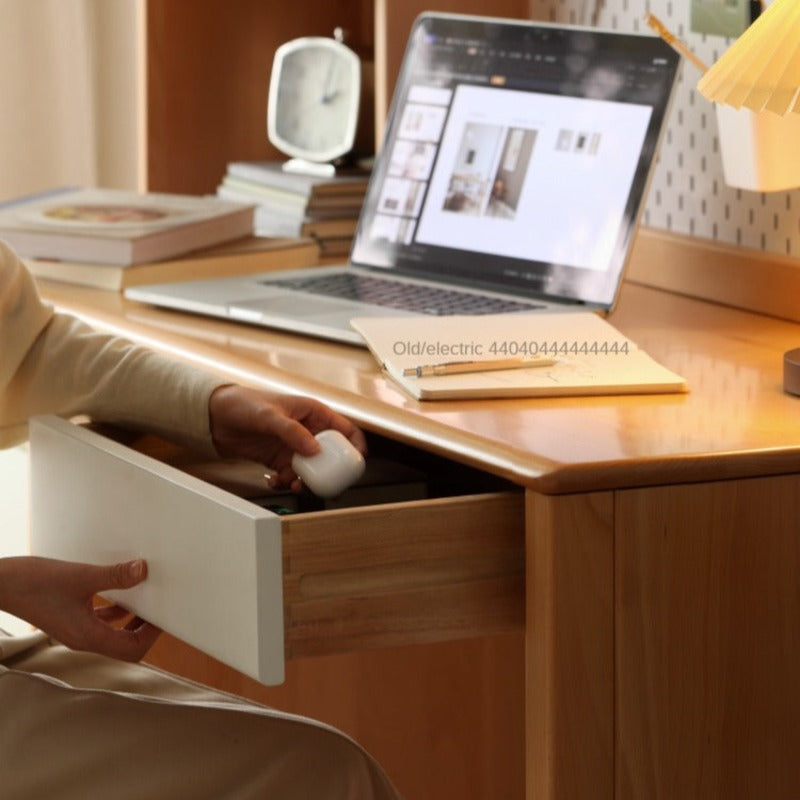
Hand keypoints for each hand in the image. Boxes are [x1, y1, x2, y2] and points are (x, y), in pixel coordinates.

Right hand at [0, 556, 159, 661]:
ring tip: (147, 596)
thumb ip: (114, 575)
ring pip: (114, 633)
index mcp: (87, 637)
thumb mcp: (80, 576)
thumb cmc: (32, 583)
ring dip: (133, 619)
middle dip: (146, 629)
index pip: (132, 650)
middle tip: (160, 606)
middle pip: (126, 646)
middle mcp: (83, 639)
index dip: (152, 635)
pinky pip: (101, 621)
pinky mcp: (70, 618)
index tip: (164, 614)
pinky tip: (121, 591)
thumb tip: (143, 570)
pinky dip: (116, 610)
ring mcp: (76, 630)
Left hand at [208, 385, 366, 490]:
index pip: (345, 429)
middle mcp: (307, 431)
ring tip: (296, 485)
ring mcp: (293, 447)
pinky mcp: (279, 459)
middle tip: (326, 483)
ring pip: (311, 469)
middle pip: (330, 455)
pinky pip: (291, 476)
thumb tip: (315, 449)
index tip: (357, 461)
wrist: (215, 416)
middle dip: (330, 471)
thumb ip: (293, 432)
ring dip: (306, 480)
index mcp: (313, 413)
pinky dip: (287, 482)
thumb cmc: (243, 403)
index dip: (356, 445)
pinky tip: (276, 481)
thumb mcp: (270, 416)